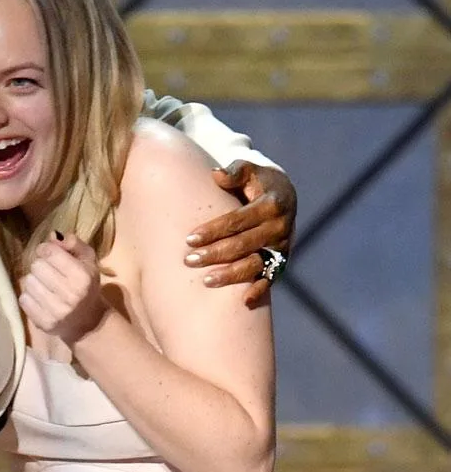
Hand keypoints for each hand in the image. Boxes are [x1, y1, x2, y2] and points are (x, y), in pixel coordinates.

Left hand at [19, 233, 106, 345]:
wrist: (88, 322)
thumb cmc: (86, 285)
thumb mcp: (88, 261)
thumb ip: (74, 243)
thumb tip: (52, 235)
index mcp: (83, 276)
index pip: (50, 252)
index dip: (46, 249)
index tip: (49, 254)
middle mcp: (71, 295)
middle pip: (37, 266)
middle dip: (40, 266)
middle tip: (48, 272)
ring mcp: (57, 311)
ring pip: (28, 282)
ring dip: (34, 281)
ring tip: (44, 285)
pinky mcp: (45, 323)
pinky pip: (23, 300)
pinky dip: (29, 296)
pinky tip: (40, 298)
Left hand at [184, 160, 295, 304]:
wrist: (282, 194)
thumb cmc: (255, 181)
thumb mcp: (248, 170)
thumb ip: (234, 171)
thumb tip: (217, 174)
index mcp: (271, 204)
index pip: (238, 220)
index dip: (214, 230)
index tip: (190, 238)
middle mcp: (279, 227)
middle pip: (244, 244)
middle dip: (215, 254)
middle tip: (188, 260)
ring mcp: (281, 246)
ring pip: (256, 264)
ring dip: (232, 274)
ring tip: (206, 280)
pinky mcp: (282, 259)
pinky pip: (272, 277)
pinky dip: (260, 290)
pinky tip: (244, 301)